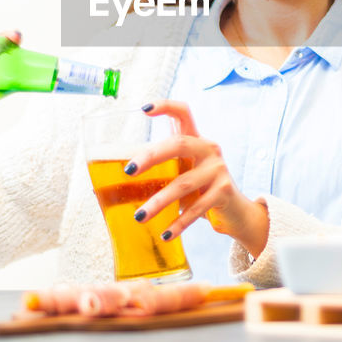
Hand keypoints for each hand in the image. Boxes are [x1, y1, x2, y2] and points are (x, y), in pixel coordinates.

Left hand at [127, 101, 269, 257]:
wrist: (235, 212)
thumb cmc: (199, 190)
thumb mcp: (181, 175)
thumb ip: (158, 173)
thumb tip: (105, 188)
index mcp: (195, 140)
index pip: (183, 112)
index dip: (165, 106)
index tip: (144, 109)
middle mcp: (208, 149)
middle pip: (178, 144)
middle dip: (151, 156)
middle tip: (128, 171)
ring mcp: (217, 169)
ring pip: (183, 183)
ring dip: (158, 201)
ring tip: (139, 216)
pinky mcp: (223, 191)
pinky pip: (196, 208)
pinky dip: (178, 224)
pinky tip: (165, 235)